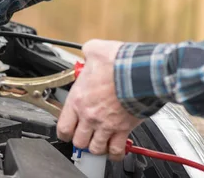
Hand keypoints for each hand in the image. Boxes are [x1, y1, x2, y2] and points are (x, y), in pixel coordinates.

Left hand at [57, 40, 142, 160]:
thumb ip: (89, 52)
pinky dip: (115, 153)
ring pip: (95, 149)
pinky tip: (115, 149)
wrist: (140, 71)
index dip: (64, 131)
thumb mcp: (96, 49)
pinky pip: (116, 150)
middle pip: (78, 141)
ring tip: (99, 141)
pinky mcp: (124, 129)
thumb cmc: (118, 62)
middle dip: (80, 139)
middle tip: (84, 134)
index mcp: (78, 99)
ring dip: (96, 147)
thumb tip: (90, 49)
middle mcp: (90, 116)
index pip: (63, 127)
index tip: (68, 130)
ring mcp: (106, 124)